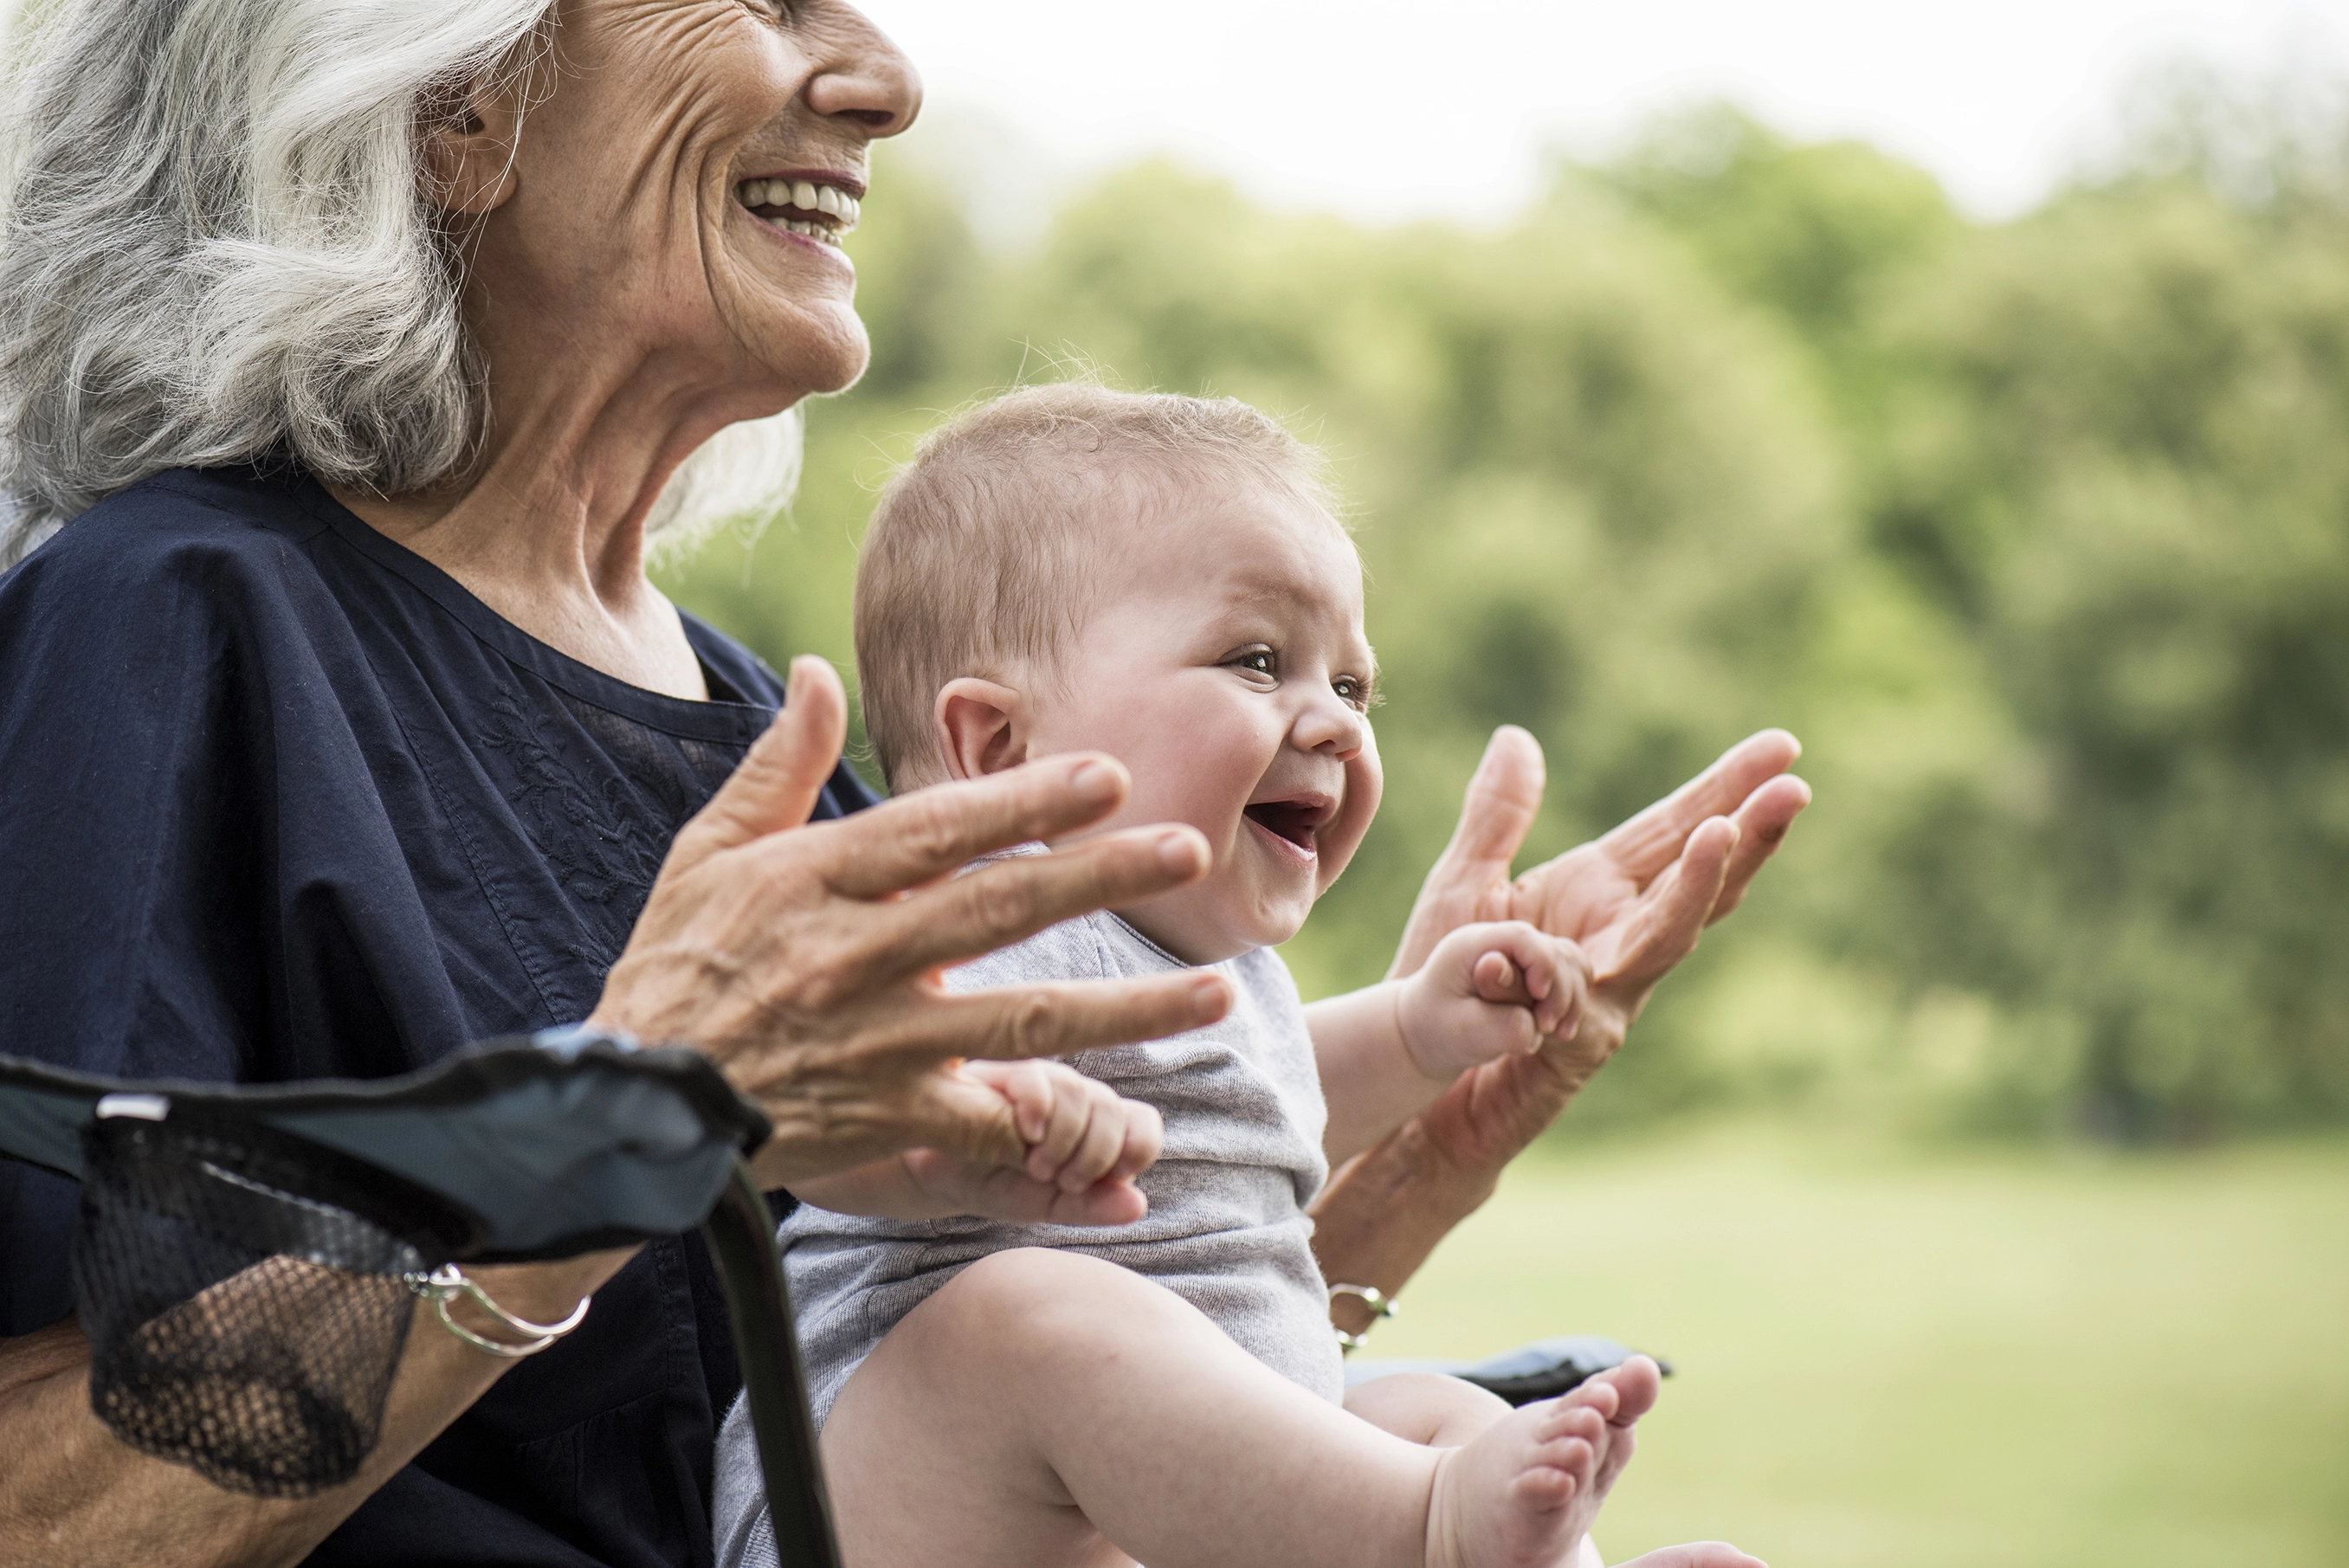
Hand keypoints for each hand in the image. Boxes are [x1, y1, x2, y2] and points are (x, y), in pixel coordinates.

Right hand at [590, 657, 1232, 1188]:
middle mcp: (855, 957)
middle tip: (1187, 846)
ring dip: (1129, 1010)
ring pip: (1024, 1021)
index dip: (1022, 803)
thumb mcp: (709, 853)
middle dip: (1099, 878)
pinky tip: (1137, 1119)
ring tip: (1220, 994)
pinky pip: (990, 1121)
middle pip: (997, 910)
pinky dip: (1058, 1121)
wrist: (629, 1104)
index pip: (936, 831)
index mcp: (815, 881)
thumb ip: (776, 764)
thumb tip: (814, 669)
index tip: (1105, 775)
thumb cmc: (676, 966)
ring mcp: (878, 1043)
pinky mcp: (890, 1117)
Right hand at [899, 1059, 1162, 1225]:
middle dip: (1095, 1154)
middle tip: (1063, 1182)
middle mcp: (1072, 1094)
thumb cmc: (996, 1184)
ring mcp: (1038, 1078)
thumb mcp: (1049, 1205)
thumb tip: (1138, 1204)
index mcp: (1093, 1124)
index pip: (1141, 1122)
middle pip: (1112, 1107)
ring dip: (1066, 1140)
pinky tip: (1026, 1136)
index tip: (1117, 1177)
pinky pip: (1036, 1078)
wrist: (935, 1174)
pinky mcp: (999, 1070)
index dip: (1138, 1147)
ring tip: (1035, 1168)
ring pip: (1079, 1092)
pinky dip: (1040, 1109)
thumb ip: (1094, 1206)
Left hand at [1387, 725, 1809, 1168]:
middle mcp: (1620, 938)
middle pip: (1696, 880)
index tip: (1783, 746)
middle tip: (1796, 787)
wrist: (1418, 1070)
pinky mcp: (1577, 1043)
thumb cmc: (1445, 980)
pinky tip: (1555, 957)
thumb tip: (1517, 736)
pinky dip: (1565, 977)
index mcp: (1598, 889)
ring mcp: (1610, 993)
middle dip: (1747, 833)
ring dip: (1694, 888)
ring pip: (1666, 938)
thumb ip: (1495, 817)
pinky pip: (1579, 1001)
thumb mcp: (1463, 883)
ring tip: (1722, 833)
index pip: (1674, 828)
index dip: (1725, 787)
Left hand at [1395, 921, 1591, 1079]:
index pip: (1522, 938)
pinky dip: (1573, 1001)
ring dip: (1572, 998)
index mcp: (1474, 945)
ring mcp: (1521, 956)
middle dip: (1560, 991)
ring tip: (1558, 1033)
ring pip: (1570, 962)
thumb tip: (1532, 1023)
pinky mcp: (1535, 972)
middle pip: (1554, 950)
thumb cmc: (1438, 1030)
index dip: (1542, 965)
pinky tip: (1562, 1030)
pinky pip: (1572, 976)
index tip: (1539, 1000)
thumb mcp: (1459, 1031)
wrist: (1427, 1032)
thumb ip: (1497, 1024)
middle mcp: (1501, 943)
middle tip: (1546, 1028)